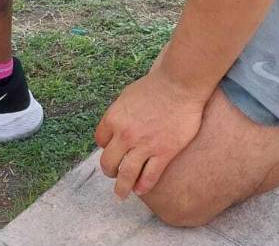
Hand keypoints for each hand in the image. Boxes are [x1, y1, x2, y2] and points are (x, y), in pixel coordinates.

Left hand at [94, 68, 207, 198]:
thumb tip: (117, 124)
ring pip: (127, 174)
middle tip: (112, 175)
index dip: (105, 148)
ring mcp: (144, 145)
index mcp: (113, 118)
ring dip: (122, 187)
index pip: (100, 141)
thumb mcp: (127, 96)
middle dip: (109, 171)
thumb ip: (120, 113)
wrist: (178, 85)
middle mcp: (125, 135)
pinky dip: (143, 185)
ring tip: (121, 193)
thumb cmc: (154, 86)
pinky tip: (141, 190)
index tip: (110, 151)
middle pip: (109, 161)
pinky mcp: (164, 152)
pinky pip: (150, 175)